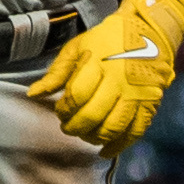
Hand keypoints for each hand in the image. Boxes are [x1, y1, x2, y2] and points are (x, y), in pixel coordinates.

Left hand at [26, 0, 183, 152]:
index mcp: (98, 64)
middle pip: (93, 115)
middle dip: (75, 127)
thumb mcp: (77, 48)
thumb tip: (33, 94)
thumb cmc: (107, 40)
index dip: (64, 109)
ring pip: (113, 127)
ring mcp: (137, 94)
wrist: (148, 32)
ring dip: (95, 138)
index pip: (77, 96)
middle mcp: (119, 80)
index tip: (60, 110)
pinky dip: (119, 146)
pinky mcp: (150, 104)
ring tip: (85, 135)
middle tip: (68, 128)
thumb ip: (56, 73)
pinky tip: (105, 150)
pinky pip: (135, 132)